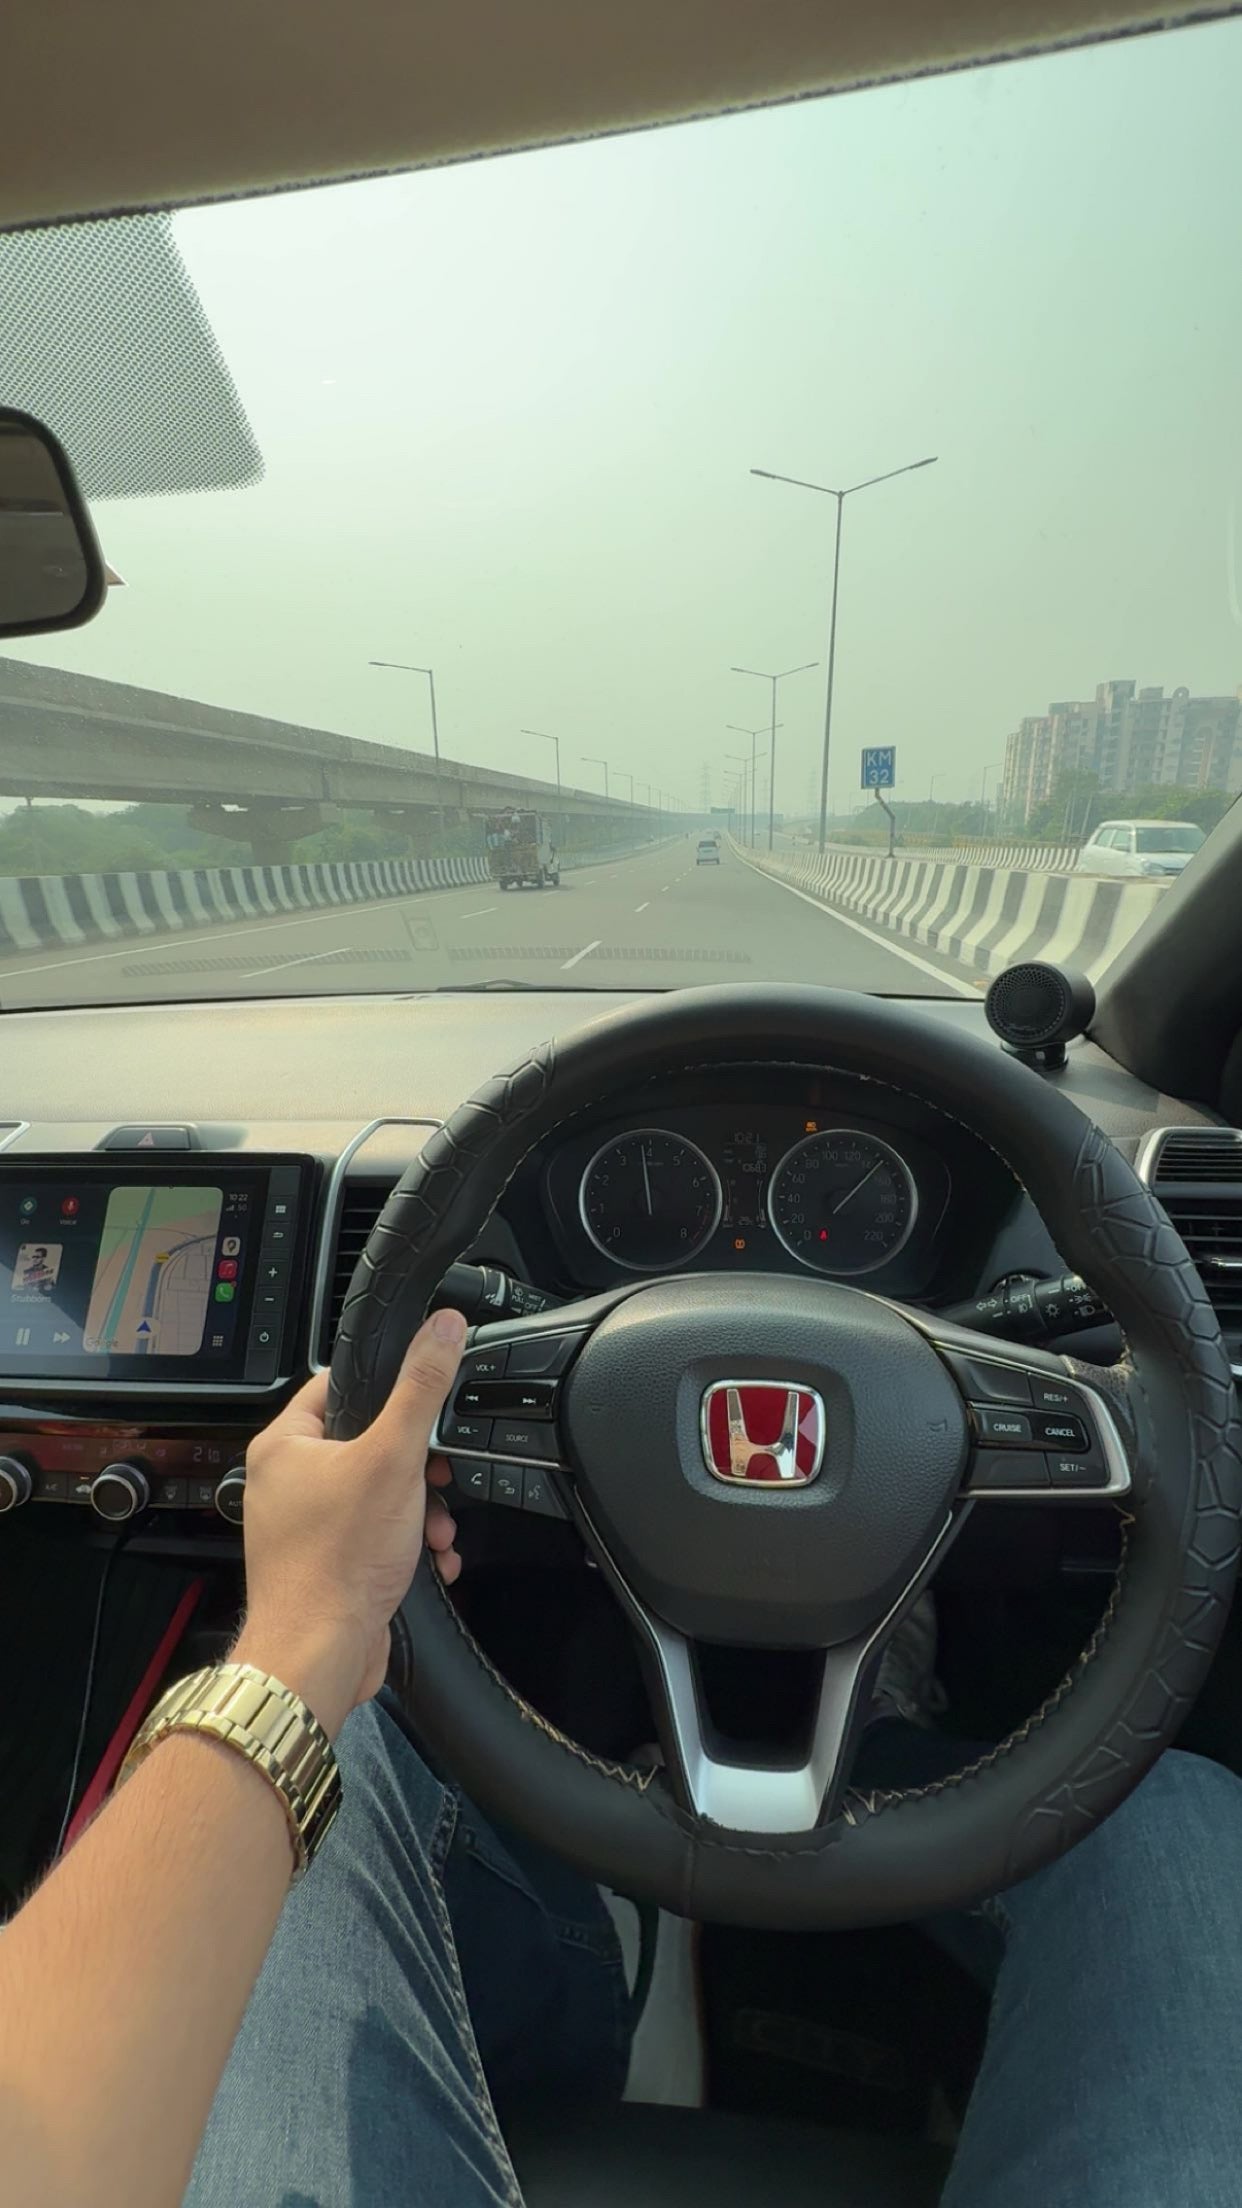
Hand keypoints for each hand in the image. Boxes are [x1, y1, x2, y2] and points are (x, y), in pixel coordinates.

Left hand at [234, 1307, 467, 1736]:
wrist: (318, 1654)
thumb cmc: (336, 1562)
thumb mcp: (393, 1457)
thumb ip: (420, 1388)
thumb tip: (440, 1328)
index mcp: (285, 1445)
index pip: (338, 1385)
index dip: (387, 1389)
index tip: (423, 1400)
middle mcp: (286, 1482)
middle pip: (368, 1444)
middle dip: (417, 1467)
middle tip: (435, 1477)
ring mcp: (303, 1526)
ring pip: (378, 1494)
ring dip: (419, 1511)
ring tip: (433, 1529)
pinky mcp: (324, 1563)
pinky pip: (374, 1536)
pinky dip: (407, 1545)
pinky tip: (427, 1560)